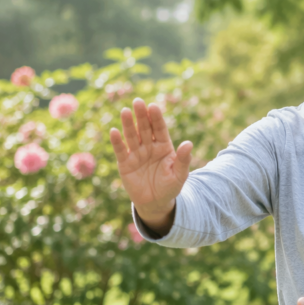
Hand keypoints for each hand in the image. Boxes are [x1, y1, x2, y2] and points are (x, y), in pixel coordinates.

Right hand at [109, 98, 192, 223]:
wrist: (156, 202)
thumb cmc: (170, 186)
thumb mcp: (180, 174)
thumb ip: (184, 159)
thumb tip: (189, 143)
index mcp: (164, 146)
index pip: (160, 129)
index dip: (156, 118)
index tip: (153, 106)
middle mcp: (149, 147)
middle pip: (145, 129)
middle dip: (141, 116)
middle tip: (138, 102)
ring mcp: (136, 154)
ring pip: (132, 136)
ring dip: (128, 124)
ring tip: (125, 111)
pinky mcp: (125, 164)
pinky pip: (121, 151)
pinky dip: (117, 142)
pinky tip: (114, 131)